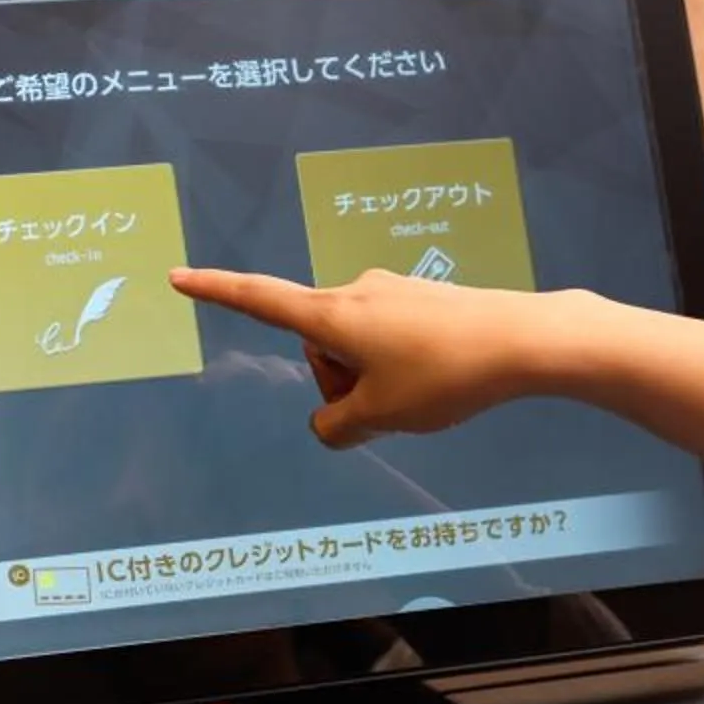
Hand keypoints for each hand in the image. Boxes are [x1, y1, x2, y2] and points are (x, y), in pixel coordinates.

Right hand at [167, 265, 573, 447]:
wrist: (524, 340)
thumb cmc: (446, 375)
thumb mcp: (382, 417)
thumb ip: (338, 427)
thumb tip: (332, 423)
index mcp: (333, 315)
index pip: (260, 301)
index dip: (217, 292)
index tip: (179, 276)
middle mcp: (356, 293)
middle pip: (320, 349)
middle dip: (340, 384)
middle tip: (388, 410)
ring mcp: (392, 293)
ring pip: (358, 349)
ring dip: (373, 380)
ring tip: (422, 395)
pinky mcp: (423, 301)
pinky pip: (391, 342)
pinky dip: (402, 369)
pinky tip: (443, 380)